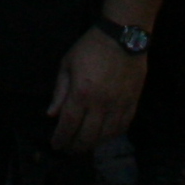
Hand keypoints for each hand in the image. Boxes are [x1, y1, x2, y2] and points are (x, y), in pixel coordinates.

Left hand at [46, 26, 149, 154]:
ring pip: (106, 136)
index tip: (56, 145)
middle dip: (75, 146)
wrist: (124, 35)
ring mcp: (119, 104)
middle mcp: (101, 103)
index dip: (61, 138)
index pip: (69, 125)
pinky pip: (123, 127)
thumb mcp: (67, 64)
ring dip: (94, 144)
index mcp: (81, 92)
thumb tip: (52, 114)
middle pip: (87, 135)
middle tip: (69, 149)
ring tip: (85, 145)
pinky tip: (104, 136)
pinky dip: (112, 135)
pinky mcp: (132, 102)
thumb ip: (60, 91)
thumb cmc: (91, 47)